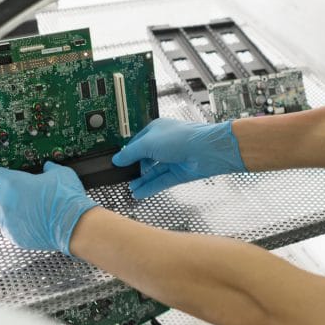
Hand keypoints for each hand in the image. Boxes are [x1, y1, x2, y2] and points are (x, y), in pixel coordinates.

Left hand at [0, 162, 97, 255]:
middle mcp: (4, 202)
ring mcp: (7, 221)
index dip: (1, 176)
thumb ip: (50, 169)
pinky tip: (23, 224)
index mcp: (12, 182)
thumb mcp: (61, 174)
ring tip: (7, 212)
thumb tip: (49, 167)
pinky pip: (5, 231)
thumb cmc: (66, 200)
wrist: (72, 225)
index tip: (4, 178)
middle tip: (2, 195)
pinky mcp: (14, 236)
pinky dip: (11, 227)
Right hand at [111, 118, 245, 198]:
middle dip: (134, 169)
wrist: (207, 150)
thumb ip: (131, 153)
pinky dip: (150, 188)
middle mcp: (164, 144)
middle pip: (145, 158)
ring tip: (129, 189)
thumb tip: (117, 159)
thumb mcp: (148, 143)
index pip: (137, 142)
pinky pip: (160, 182)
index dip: (127, 153)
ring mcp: (172, 159)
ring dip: (141, 180)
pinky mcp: (178, 173)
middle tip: (121, 178)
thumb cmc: (182, 138)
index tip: (117, 163)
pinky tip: (139, 194)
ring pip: (152, 172)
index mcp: (156, 130)